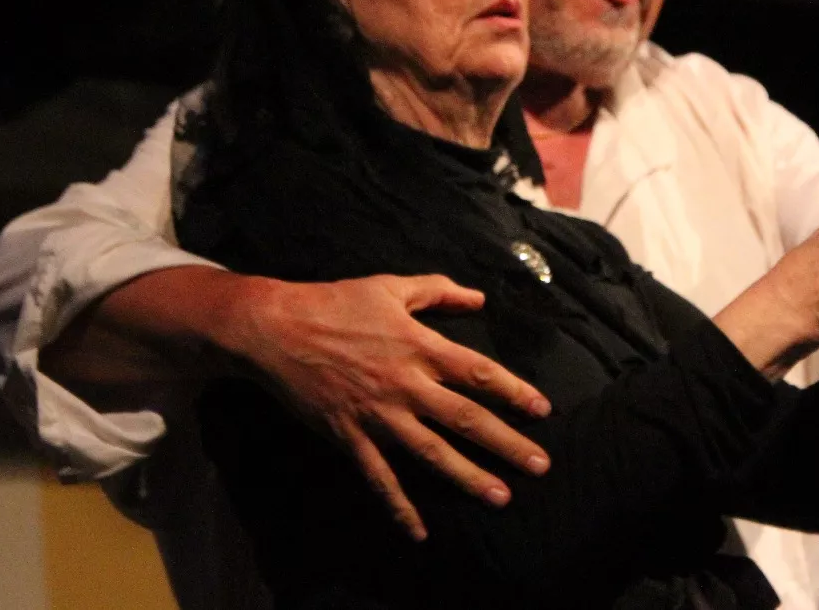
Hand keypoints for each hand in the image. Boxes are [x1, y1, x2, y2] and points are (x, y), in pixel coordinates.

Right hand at [218, 273, 552, 540]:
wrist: (276, 329)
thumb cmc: (336, 303)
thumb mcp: (392, 287)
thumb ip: (438, 291)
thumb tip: (479, 299)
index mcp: (421, 347)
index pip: (478, 373)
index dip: (514, 391)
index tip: (542, 410)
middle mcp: (406, 385)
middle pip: (466, 418)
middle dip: (507, 443)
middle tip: (540, 465)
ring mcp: (379, 415)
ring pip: (432, 452)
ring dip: (468, 476)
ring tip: (500, 496)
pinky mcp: (350, 437)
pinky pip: (379, 478)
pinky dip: (399, 506)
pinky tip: (419, 531)